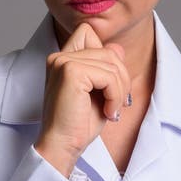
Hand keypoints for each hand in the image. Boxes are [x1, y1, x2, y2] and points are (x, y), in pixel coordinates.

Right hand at [34, 22, 130, 175]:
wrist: (62, 146)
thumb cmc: (78, 125)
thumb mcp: (99, 92)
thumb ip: (106, 68)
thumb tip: (117, 47)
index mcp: (61, 59)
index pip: (89, 33)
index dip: (106, 55)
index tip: (109, 86)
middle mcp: (59, 57)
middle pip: (108, 50)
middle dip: (121, 78)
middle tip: (118, 105)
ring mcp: (63, 62)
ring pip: (112, 62)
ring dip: (120, 90)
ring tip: (112, 110)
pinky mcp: (71, 71)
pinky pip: (108, 76)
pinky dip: (116, 95)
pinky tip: (108, 112)